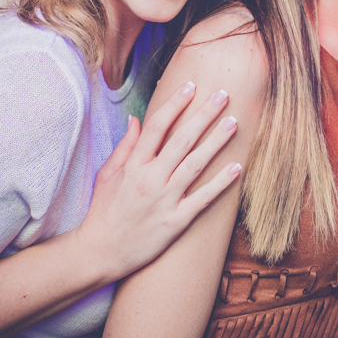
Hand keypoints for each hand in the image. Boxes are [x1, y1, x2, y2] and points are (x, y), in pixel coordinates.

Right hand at [75, 81, 240, 278]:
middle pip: (181, 139)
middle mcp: (150, 179)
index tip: (191, 85)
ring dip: (216, 142)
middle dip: (204, 115)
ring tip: (234, 122)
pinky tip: (237, 167)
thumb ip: (124, 146)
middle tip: (223, 95)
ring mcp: (164, 200)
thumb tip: (136, 118)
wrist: (100, 252)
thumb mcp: (107, 174)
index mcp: (133, 165)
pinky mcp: (175, 222)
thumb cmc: (104, 211)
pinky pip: (202, 199)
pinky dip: (220, 183)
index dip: (175, 103)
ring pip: (195, 164)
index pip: (157, 126)